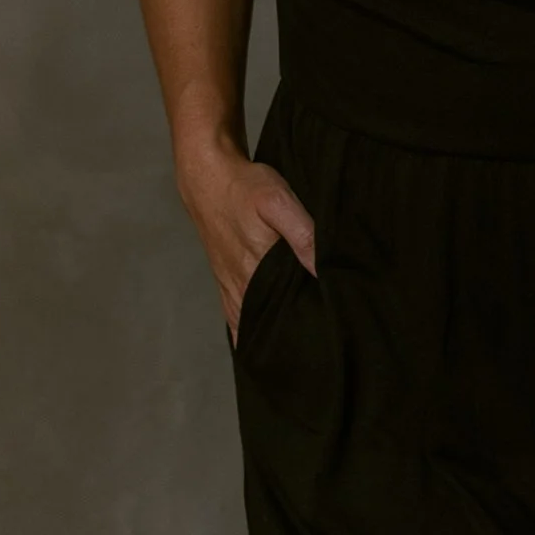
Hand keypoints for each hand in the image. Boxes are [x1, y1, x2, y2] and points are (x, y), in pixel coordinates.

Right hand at [178, 141, 317, 340]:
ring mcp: (230, 286)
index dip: (305, 331)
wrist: (207, 176)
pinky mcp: (225, 281)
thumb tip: (323, 271)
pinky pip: (235, 318)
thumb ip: (303, 236)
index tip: (327, 344)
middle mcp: (241, 285)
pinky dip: (248, 333)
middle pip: (269, 325)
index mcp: (256, 270)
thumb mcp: (279, 202)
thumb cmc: (245, 186)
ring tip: (294, 358)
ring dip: (270, 339)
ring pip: (251, 325)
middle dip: (291, 341)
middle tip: (318, 356)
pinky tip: (259, 347)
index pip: (285, 314)